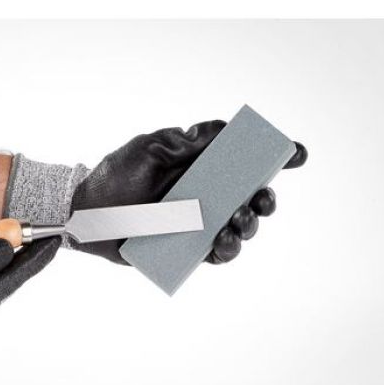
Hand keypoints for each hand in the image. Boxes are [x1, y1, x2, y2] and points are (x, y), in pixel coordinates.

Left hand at [69, 120, 307, 263]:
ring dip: (248, 227)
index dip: (274, 160)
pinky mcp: (185, 249)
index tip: (296, 155)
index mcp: (202, 168)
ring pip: (238, 228)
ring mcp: (197, 224)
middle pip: (249, 199)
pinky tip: (223, 243)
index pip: (245, 162)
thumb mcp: (154, 147)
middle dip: (264, 200)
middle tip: (260, 200)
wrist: (87, 210)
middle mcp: (205, 196)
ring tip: (236, 224)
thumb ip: (192, 141)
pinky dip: (226, 251)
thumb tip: (229, 129)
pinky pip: (215, 254)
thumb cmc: (118, 174)